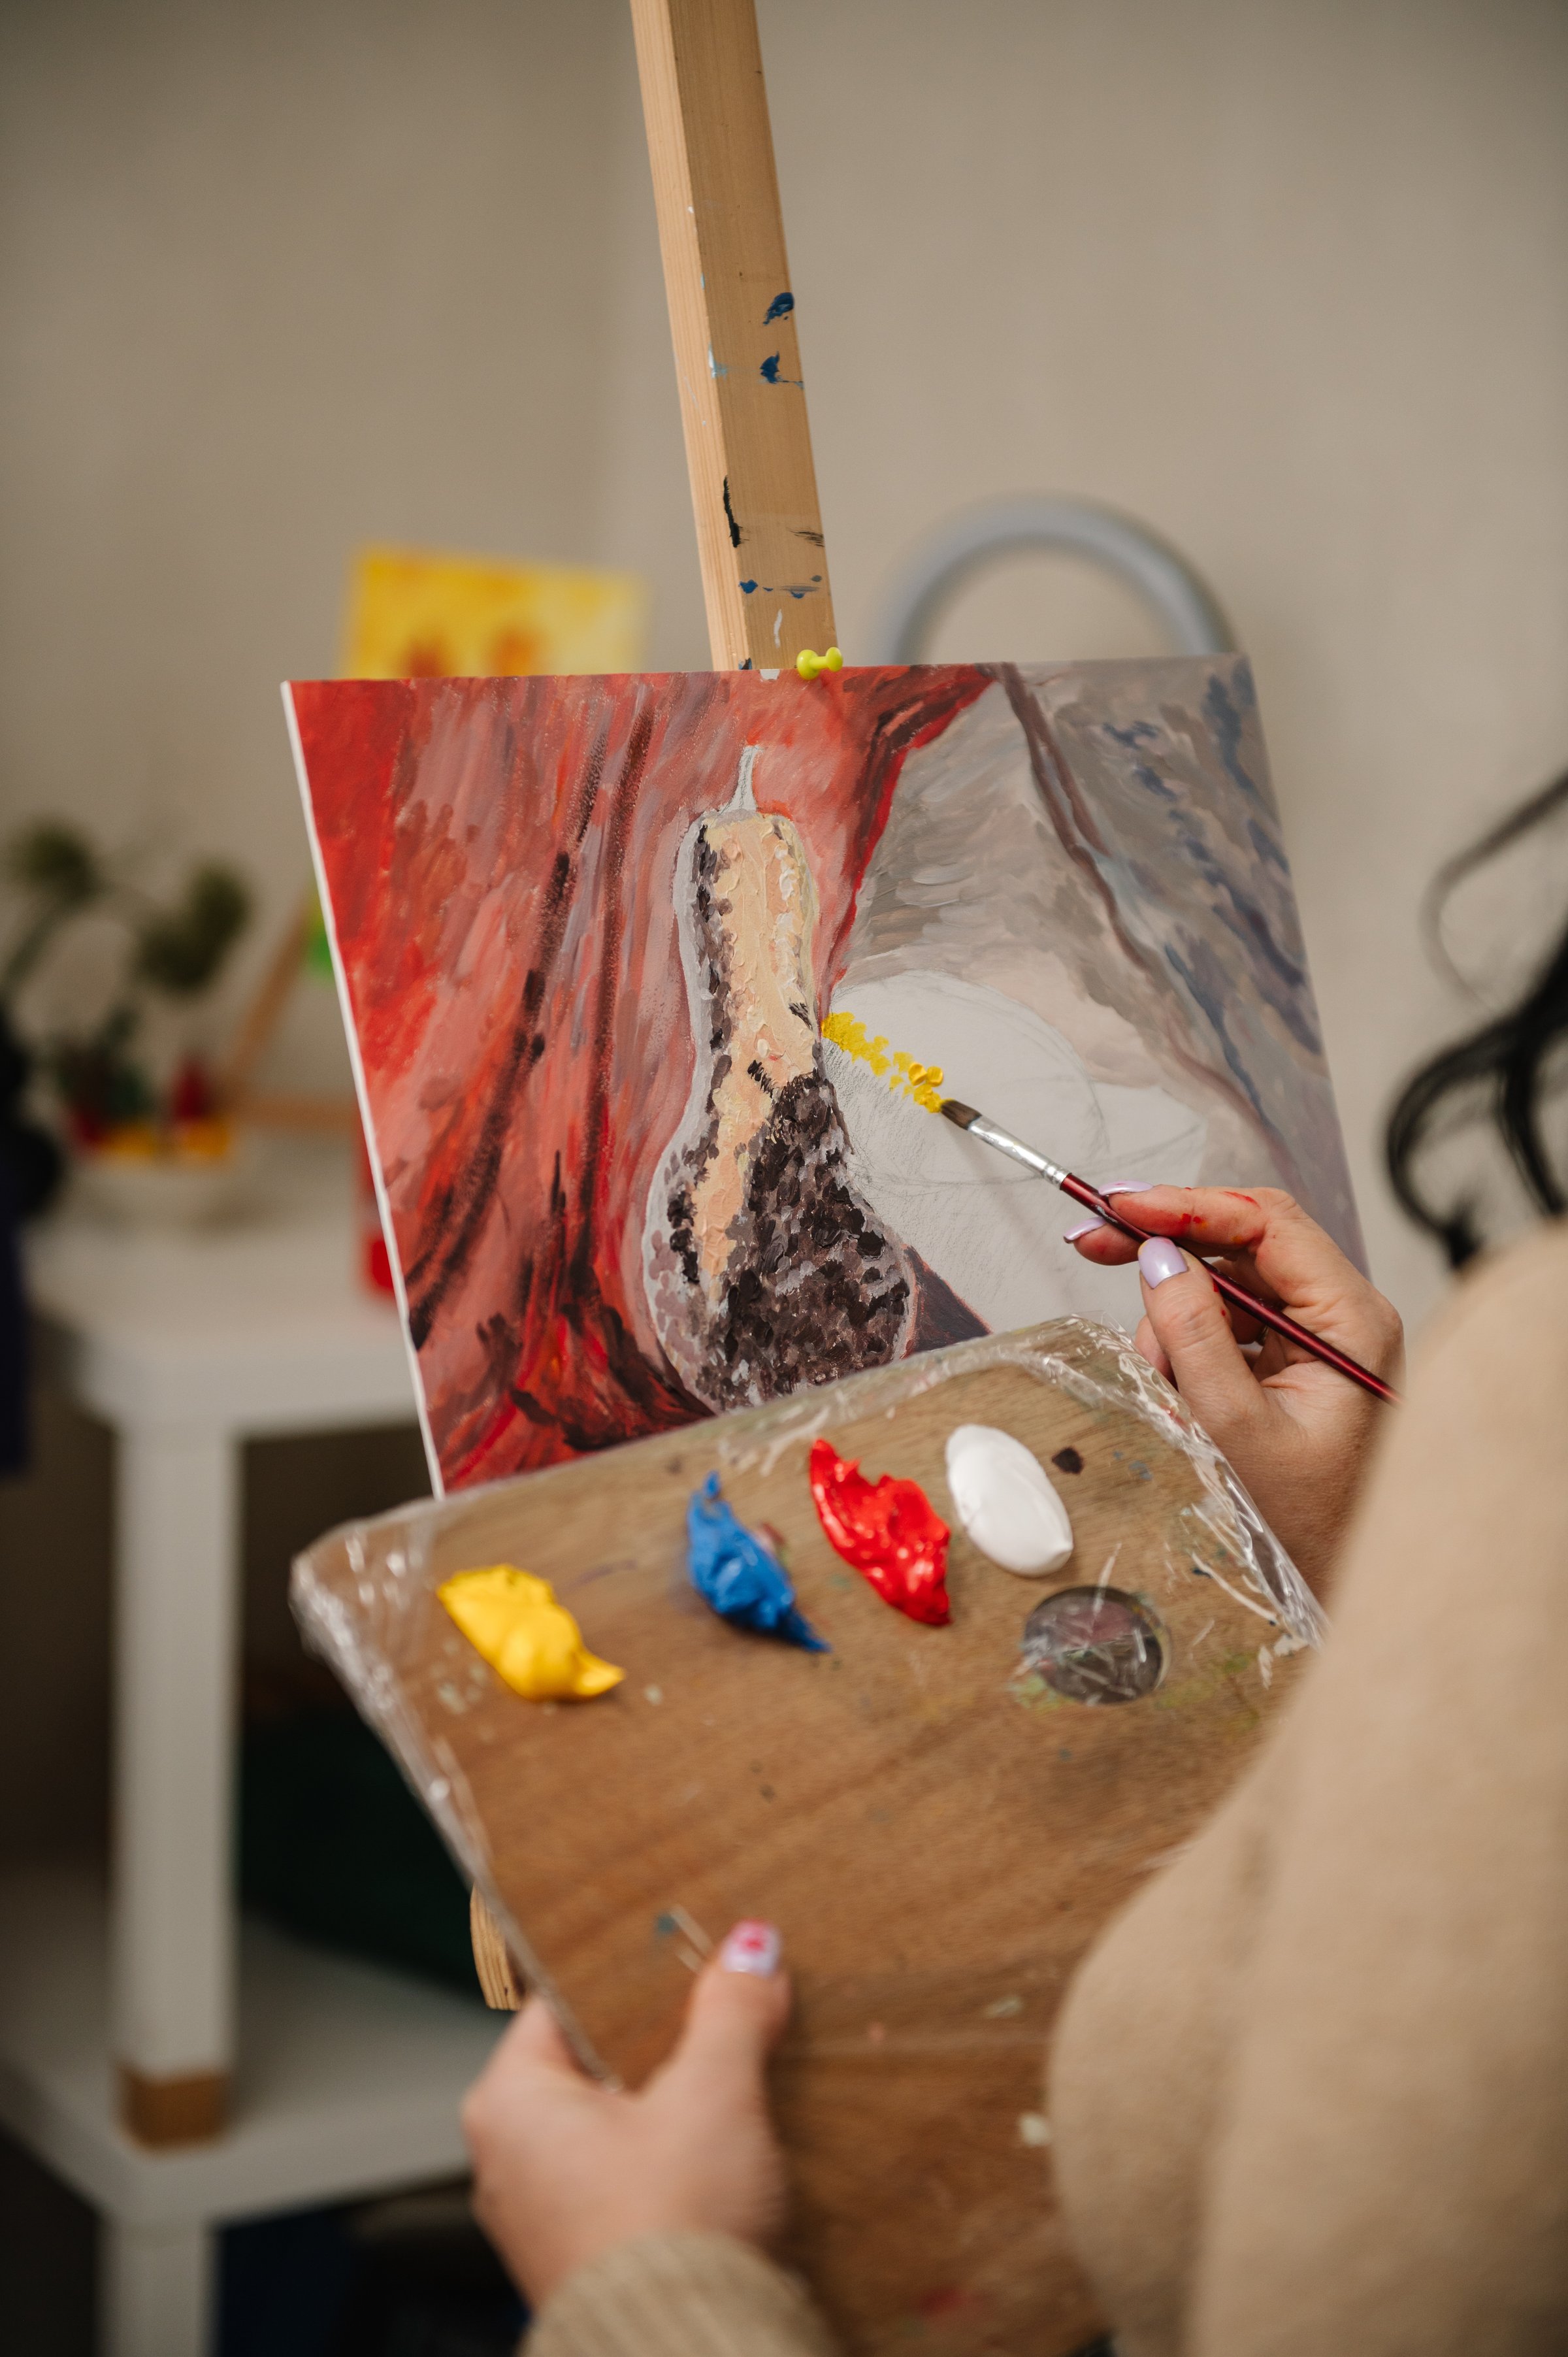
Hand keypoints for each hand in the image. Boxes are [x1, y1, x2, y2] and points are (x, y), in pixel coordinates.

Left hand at [463, 1922, 790, 2307]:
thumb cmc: (672, 2233)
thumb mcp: (713, 2095)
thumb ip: (730, 2010)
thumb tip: (750, 1947)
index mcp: (508, 2102)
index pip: (569, 1999)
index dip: (637, 1972)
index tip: (692, 1950)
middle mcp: (511, 2159)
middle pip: (598, 2061)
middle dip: (667, 2039)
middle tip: (727, 2006)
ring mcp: (547, 2218)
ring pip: (620, 2125)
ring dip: (678, 2102)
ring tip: (739, 2074)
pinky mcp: (589, 2261)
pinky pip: (631, 2181)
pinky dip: (675, 2159)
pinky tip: (726, 2151)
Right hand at [1067, 1186, 1402, 1589]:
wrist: (1329, 1585)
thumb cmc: (1300, 1524)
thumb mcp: (1233, 1428)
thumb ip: (1193, 1335)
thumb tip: (1158, 1258)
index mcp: (1352, 1321)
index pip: (1267, 1223)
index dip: (1187, 1206)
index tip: (1120, 1206)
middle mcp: (1341, 1317)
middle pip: (1241, 1244)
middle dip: (1165, 1250)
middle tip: (1089, 1242)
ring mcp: (1315, 1339)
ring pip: (1222, 1286)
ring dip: (1170, 1320)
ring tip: (1158, 1383)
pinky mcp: (1289, 1363)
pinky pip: (1222, 1326)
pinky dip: (1182, 1346)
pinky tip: (1170, 1386)